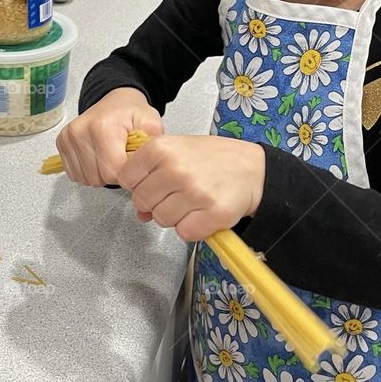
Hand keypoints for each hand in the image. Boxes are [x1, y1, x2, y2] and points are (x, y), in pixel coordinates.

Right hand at [55, 88, 163, 186]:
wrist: (116, 101)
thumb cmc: (132, 114)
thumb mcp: (151, 125)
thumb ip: (151, 148)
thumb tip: (146, 169)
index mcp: (102, 127)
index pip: (112, 171)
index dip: (127, 174)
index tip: (132, 162)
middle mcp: (80, 131)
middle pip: (97, 177)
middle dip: (113, 175)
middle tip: (121, 158)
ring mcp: (68, 137)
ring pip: (85, 179)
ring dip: (100, 175)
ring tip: (110, 157)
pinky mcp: (62, 143)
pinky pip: (74, 174)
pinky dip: (88, 172)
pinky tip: (97, 159)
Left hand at [117, 135, 264, 240]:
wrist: (254, 169)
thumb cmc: (214, 159)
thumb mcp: (178, 152)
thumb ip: (152, 175)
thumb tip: (140, 212)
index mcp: (161, 148)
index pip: (126, 178)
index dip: (137, 186)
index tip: (151, 185)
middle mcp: (175, 169)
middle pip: (142, 202)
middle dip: (156, 203)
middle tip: (177, 195)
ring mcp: (194, 192)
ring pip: (162, 219)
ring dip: (175, 216)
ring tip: (193, 202)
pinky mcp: (213, 213)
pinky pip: (185, 232)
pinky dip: (193, 228)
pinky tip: (203, 213)